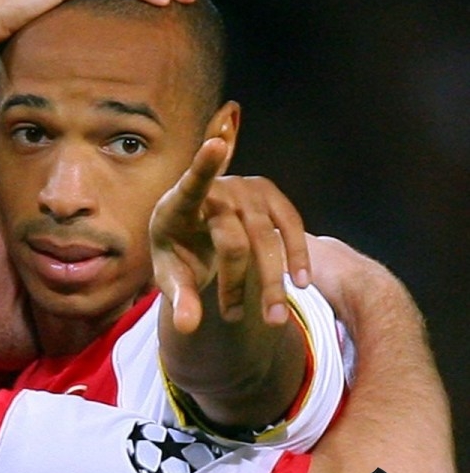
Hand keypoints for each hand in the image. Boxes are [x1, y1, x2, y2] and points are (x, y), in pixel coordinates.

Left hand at [150, 137, 311, 332]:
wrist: (197, 236)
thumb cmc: (178, 254)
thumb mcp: (172, 277)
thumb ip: (178, 299)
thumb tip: (187, 326)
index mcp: (178, 204)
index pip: (191, 184)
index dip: (204, 165)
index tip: (215, 145)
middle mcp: (215, 190)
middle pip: (233, 240)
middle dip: (236, 284)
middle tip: (236, 320)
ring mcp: (244, 189)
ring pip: (266, 237)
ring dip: (271, 281)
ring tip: (273, 318)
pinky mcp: (268, 195)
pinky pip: (290, 226)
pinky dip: (296, 255)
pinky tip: (300, 284)